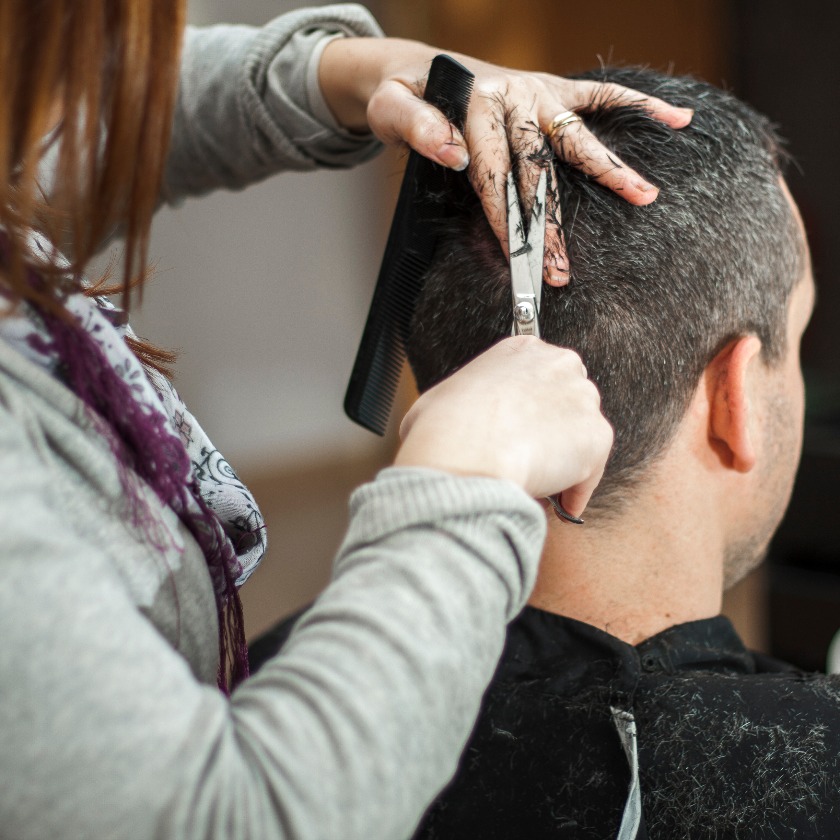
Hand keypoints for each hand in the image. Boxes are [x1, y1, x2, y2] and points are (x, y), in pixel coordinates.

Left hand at [319, 38, 691, 284]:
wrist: (416, 67)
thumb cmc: (399, 95)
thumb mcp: (389, 106)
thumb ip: (415, 126)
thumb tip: (453, 151)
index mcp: (473, 106)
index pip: (493, 174)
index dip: (505, 220)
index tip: (518, 262)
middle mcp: (511, 97)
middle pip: (538, 169)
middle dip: (550, 223)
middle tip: (563, 270)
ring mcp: (536, 92)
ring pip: (576, 138)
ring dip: (610, 169)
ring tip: (645, 197)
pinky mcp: (552, 88)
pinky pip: (601, 95)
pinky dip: (641, 105)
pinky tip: (679, 119)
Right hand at [394, 336, 612, 516]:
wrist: (466, 455)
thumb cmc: (445, 428)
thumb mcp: (439, 397)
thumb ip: (460, 402)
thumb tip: (449, 423)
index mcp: (521, 349)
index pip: (539, 375)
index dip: (530, 408)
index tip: (521, 428)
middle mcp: (558, 365)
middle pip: (566, 402)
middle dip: (551, 430)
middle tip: (530, 457)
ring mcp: (582, 399)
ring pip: (580, 437)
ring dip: (564, 461)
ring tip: (539, 485)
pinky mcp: (598, 436)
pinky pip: (590, 472)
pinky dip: (575, 490)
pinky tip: (556, 503)